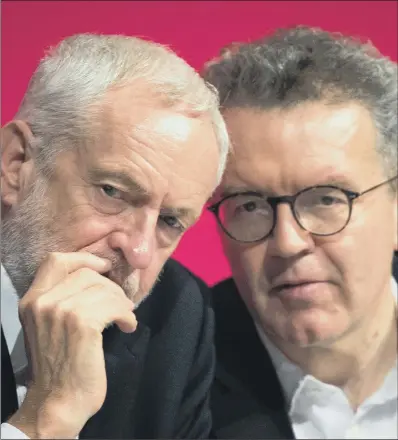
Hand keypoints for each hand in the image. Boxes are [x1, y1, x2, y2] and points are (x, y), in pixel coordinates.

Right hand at [9, 252, 136, 438]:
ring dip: (121, 302)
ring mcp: (61, 312)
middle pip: (87, 272)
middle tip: (120, 304)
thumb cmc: (59, 363)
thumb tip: (98, 275)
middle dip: (110, 286)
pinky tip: (126, 327)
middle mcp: (43, 302)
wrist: (58, 401)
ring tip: (124, 317)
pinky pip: (114, 306)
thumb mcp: (50, 325)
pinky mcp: (82, 325)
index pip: (56, 260)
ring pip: (104, 288)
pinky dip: (126, 315)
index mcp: (32, 299)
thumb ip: (63, 298)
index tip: (104, 269)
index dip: (85, 258)